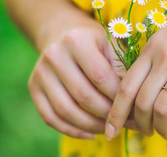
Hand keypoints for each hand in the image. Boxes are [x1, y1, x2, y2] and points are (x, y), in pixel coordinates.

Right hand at [28, 16, 134, 138]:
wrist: (63, 33)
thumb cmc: (95, 42)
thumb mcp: (110, 45)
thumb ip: (122, 68)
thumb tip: (132, 99)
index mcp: (76, 40)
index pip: (100, 76)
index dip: (118, 96)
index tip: (133, 107)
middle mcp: (54, 55)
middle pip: (83, 95)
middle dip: (107, 113)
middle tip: (125, 122)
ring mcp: (40, 72)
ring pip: (66, 110)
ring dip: (91, 126)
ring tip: (110, 129)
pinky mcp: (33, 87)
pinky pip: (51, 117)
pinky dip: (72, 130)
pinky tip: (91, 133)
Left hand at [104, 0, 166, 148]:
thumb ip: (157, 54)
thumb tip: (144, 81)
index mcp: (153, 46)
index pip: (125, 85)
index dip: (115, 111)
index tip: (109, 129)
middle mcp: (165, 57)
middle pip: (140, 101)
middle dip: (137, 123)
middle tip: (142, 132)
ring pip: (161, 108)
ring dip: (157, 128)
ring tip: (161, 135)